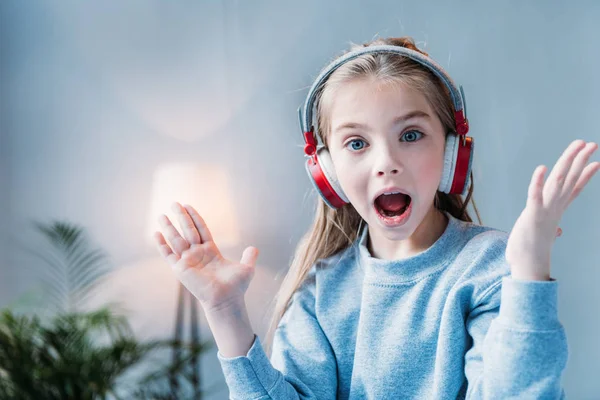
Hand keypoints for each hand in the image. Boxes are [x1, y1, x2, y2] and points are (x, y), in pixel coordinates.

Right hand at [154, 202, 259, 311]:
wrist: (226, 300)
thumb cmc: (236, 287)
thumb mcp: (246, 268)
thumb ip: (249, 256)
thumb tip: (254, 248)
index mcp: (211, 251)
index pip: (201, 229)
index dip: (195, 217)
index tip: (188, 205)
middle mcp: (197, 254)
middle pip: (188, 230)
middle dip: (181, 216)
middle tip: (174, 203)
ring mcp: (188, 261)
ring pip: (176, 239)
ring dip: (169, 227)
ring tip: (161, 214)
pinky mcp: (180, 269)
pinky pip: (168, 254)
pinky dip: (161, 245)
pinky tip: (155, 233)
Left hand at [505, 140, 599, 280]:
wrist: (527, 268)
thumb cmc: (531, 253)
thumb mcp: (543, 238)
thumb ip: (552, 231)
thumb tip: (558, 232)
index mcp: (556, 211)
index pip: (573, 189)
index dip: (584, 174)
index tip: (596, 162)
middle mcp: (553, 208)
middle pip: (569, 179)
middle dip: (580, 160)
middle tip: (591, 144)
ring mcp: (544, 210)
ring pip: (558, 181)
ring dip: (567, 162)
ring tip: (577, 145)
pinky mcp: (531, 215)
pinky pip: (534, 195)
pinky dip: (538, 182)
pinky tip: (541, 168)